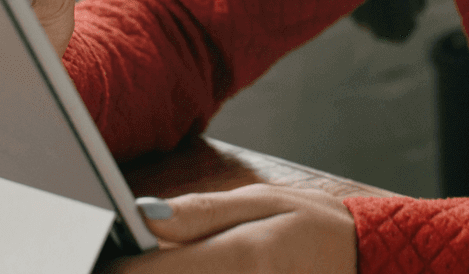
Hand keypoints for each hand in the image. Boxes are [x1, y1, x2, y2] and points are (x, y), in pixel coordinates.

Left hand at [108, 186, 357, 273]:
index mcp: (239, 255)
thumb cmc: (312, 226)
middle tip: (133, 258)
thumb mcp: (260, 202)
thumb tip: (141, 216)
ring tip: (161, 261)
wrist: (363, 258)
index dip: (120, 266)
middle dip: (139, 273)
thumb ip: (199, 213)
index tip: (105, 252)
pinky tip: (192, 268)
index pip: (151, 272)